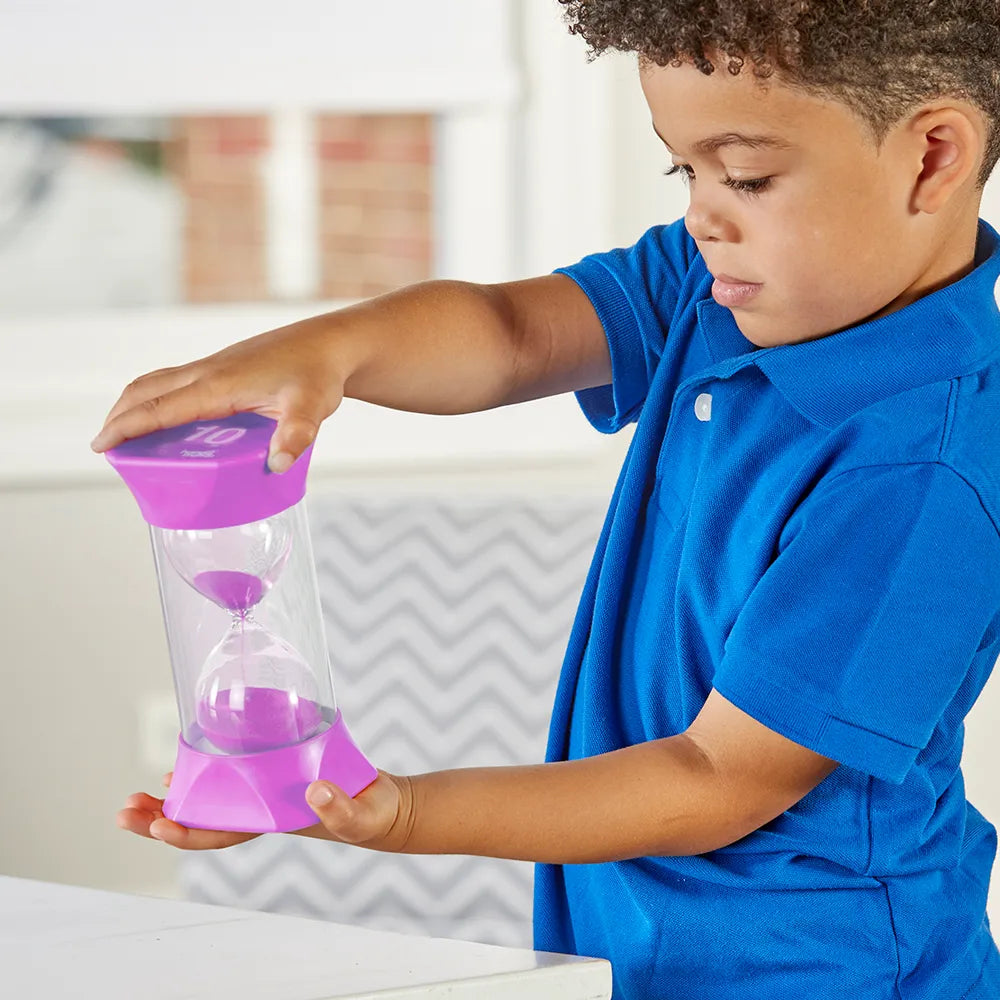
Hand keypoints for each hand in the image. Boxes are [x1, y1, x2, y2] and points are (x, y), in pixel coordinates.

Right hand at [90, 315, 354, 470]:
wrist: (331, 344)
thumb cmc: (319, 374)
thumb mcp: (312, 408)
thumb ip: (296, 435)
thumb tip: (278, 463)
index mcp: (218, 384)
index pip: (160, 407)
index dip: (127, 427)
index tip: (101, 446)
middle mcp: (208, 372)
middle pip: (146, 391)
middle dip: (119, 417)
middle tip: (105, 447)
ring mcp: (214, 367)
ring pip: (159, 383)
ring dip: (134, 405)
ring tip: (124, 434)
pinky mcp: (223, 368)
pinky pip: (176, 382)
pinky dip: (157, 399)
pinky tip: (167, 418)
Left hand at [116, 770, 415, 851]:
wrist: (380, 801)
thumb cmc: (371, 813)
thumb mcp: (362, 814)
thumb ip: (341, 807)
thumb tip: (313, 791)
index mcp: (273, 822)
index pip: (222, 833)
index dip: (187, 832)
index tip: (158, 824)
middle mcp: (260, 809)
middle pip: (202, 821)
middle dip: (161, 820)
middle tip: (126, 809)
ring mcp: (264, 792)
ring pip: (210, 799)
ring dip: (174, 801)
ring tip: (140, 795)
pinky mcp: (274, 770)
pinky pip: (231, 773)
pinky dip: (207, 768)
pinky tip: (190, 759)